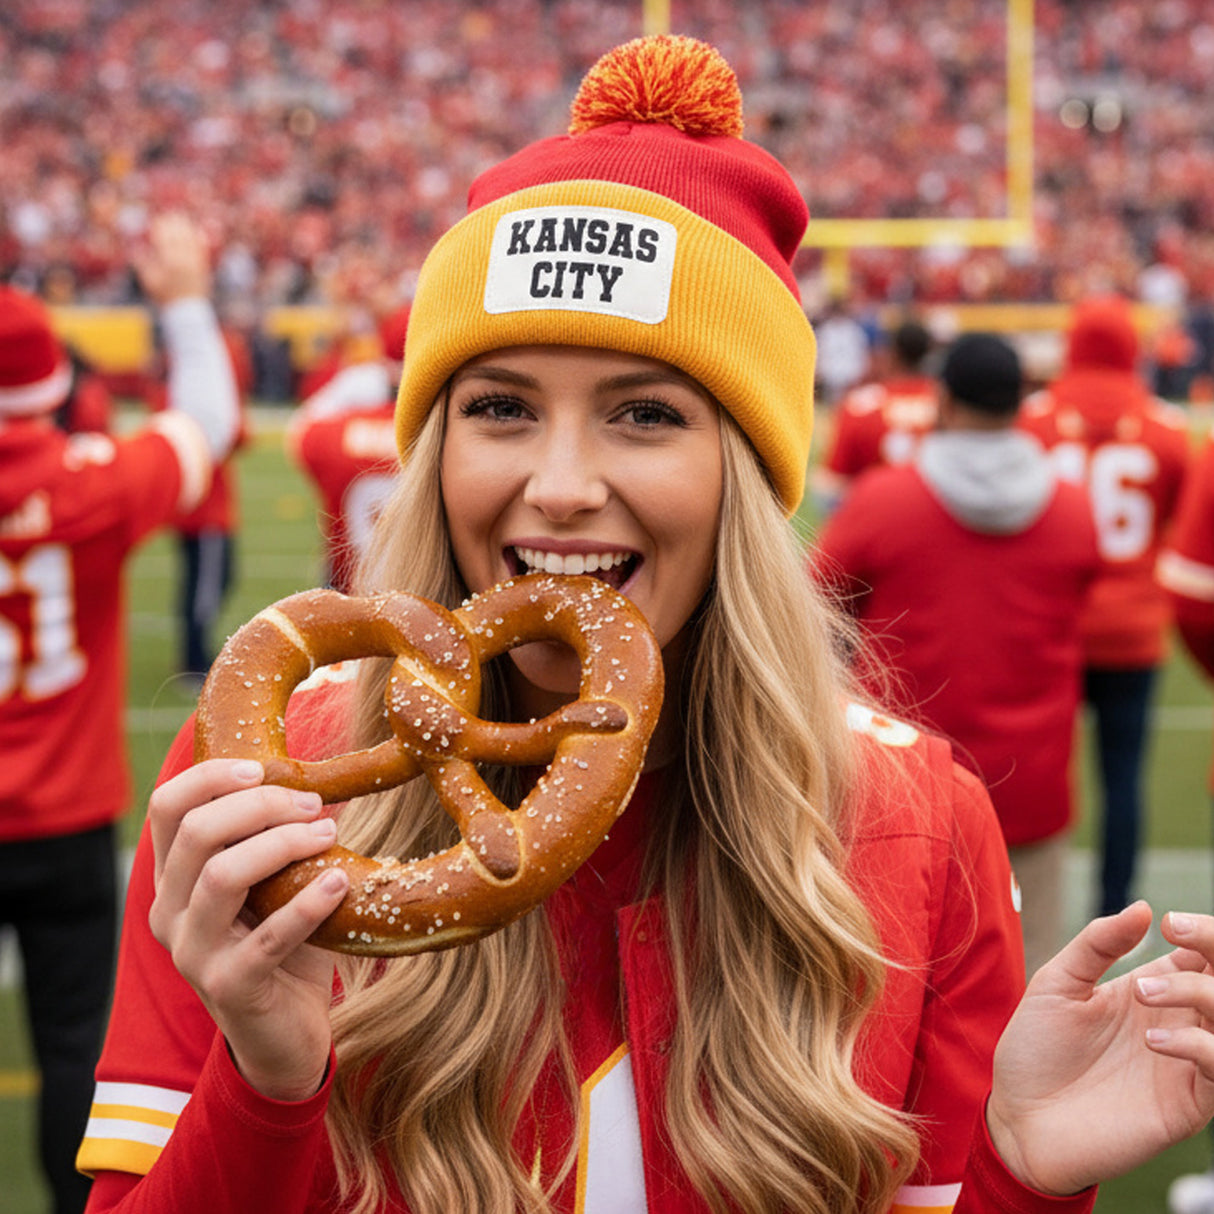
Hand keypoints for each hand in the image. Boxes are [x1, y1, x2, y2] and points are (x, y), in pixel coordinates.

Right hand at [131, 211, 211, 303]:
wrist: (187, 311)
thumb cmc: (165, 297)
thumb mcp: (150, 282)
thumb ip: (143, 264)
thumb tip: (135, 248)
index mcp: (169, 263)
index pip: (165, 239)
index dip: (161, 228)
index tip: (157, 221)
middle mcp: (184, 261)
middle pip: (179, 236)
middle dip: (174, 224)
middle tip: (169, 216)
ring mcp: (195, 263)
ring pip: (192, 241)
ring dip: (186, 228)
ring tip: (181, 218)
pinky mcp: (203, 267)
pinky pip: (202, 249)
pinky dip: (199, 239)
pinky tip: (197, 231)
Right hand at [146, 759, 349, 1100]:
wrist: (286, 1035)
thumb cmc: (283, 943)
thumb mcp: (272, 883)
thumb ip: (273, 837)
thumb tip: (315, 778)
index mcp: (174, 879)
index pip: (168, 807)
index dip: (211, 777)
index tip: (265, 768)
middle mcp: (170, 913)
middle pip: (197, 832)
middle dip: (261, 806)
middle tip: (314, 804)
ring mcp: (193, 953)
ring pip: (222, 876)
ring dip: (282, 844)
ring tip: (329, 834)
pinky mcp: (229, 988)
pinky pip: (268, 937)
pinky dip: (307, 903)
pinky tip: (339, 881)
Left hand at [986, 902, 1213, 1194]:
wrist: (1020, 1119)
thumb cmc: (1036, 1049)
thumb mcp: (1057, 983)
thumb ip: (1098, 944)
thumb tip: (1144, 907)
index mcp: (1153, 990)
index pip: (1203, 955)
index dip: (1204, 934)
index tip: (1172, 924)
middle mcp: (1178, 1023)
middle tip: (1177, 939)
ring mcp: (1187, 1064)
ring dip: (1202, 995)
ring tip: (1142, 993)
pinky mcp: (1189, 1106)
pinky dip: (1200, 1048)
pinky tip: (1151, 1041)